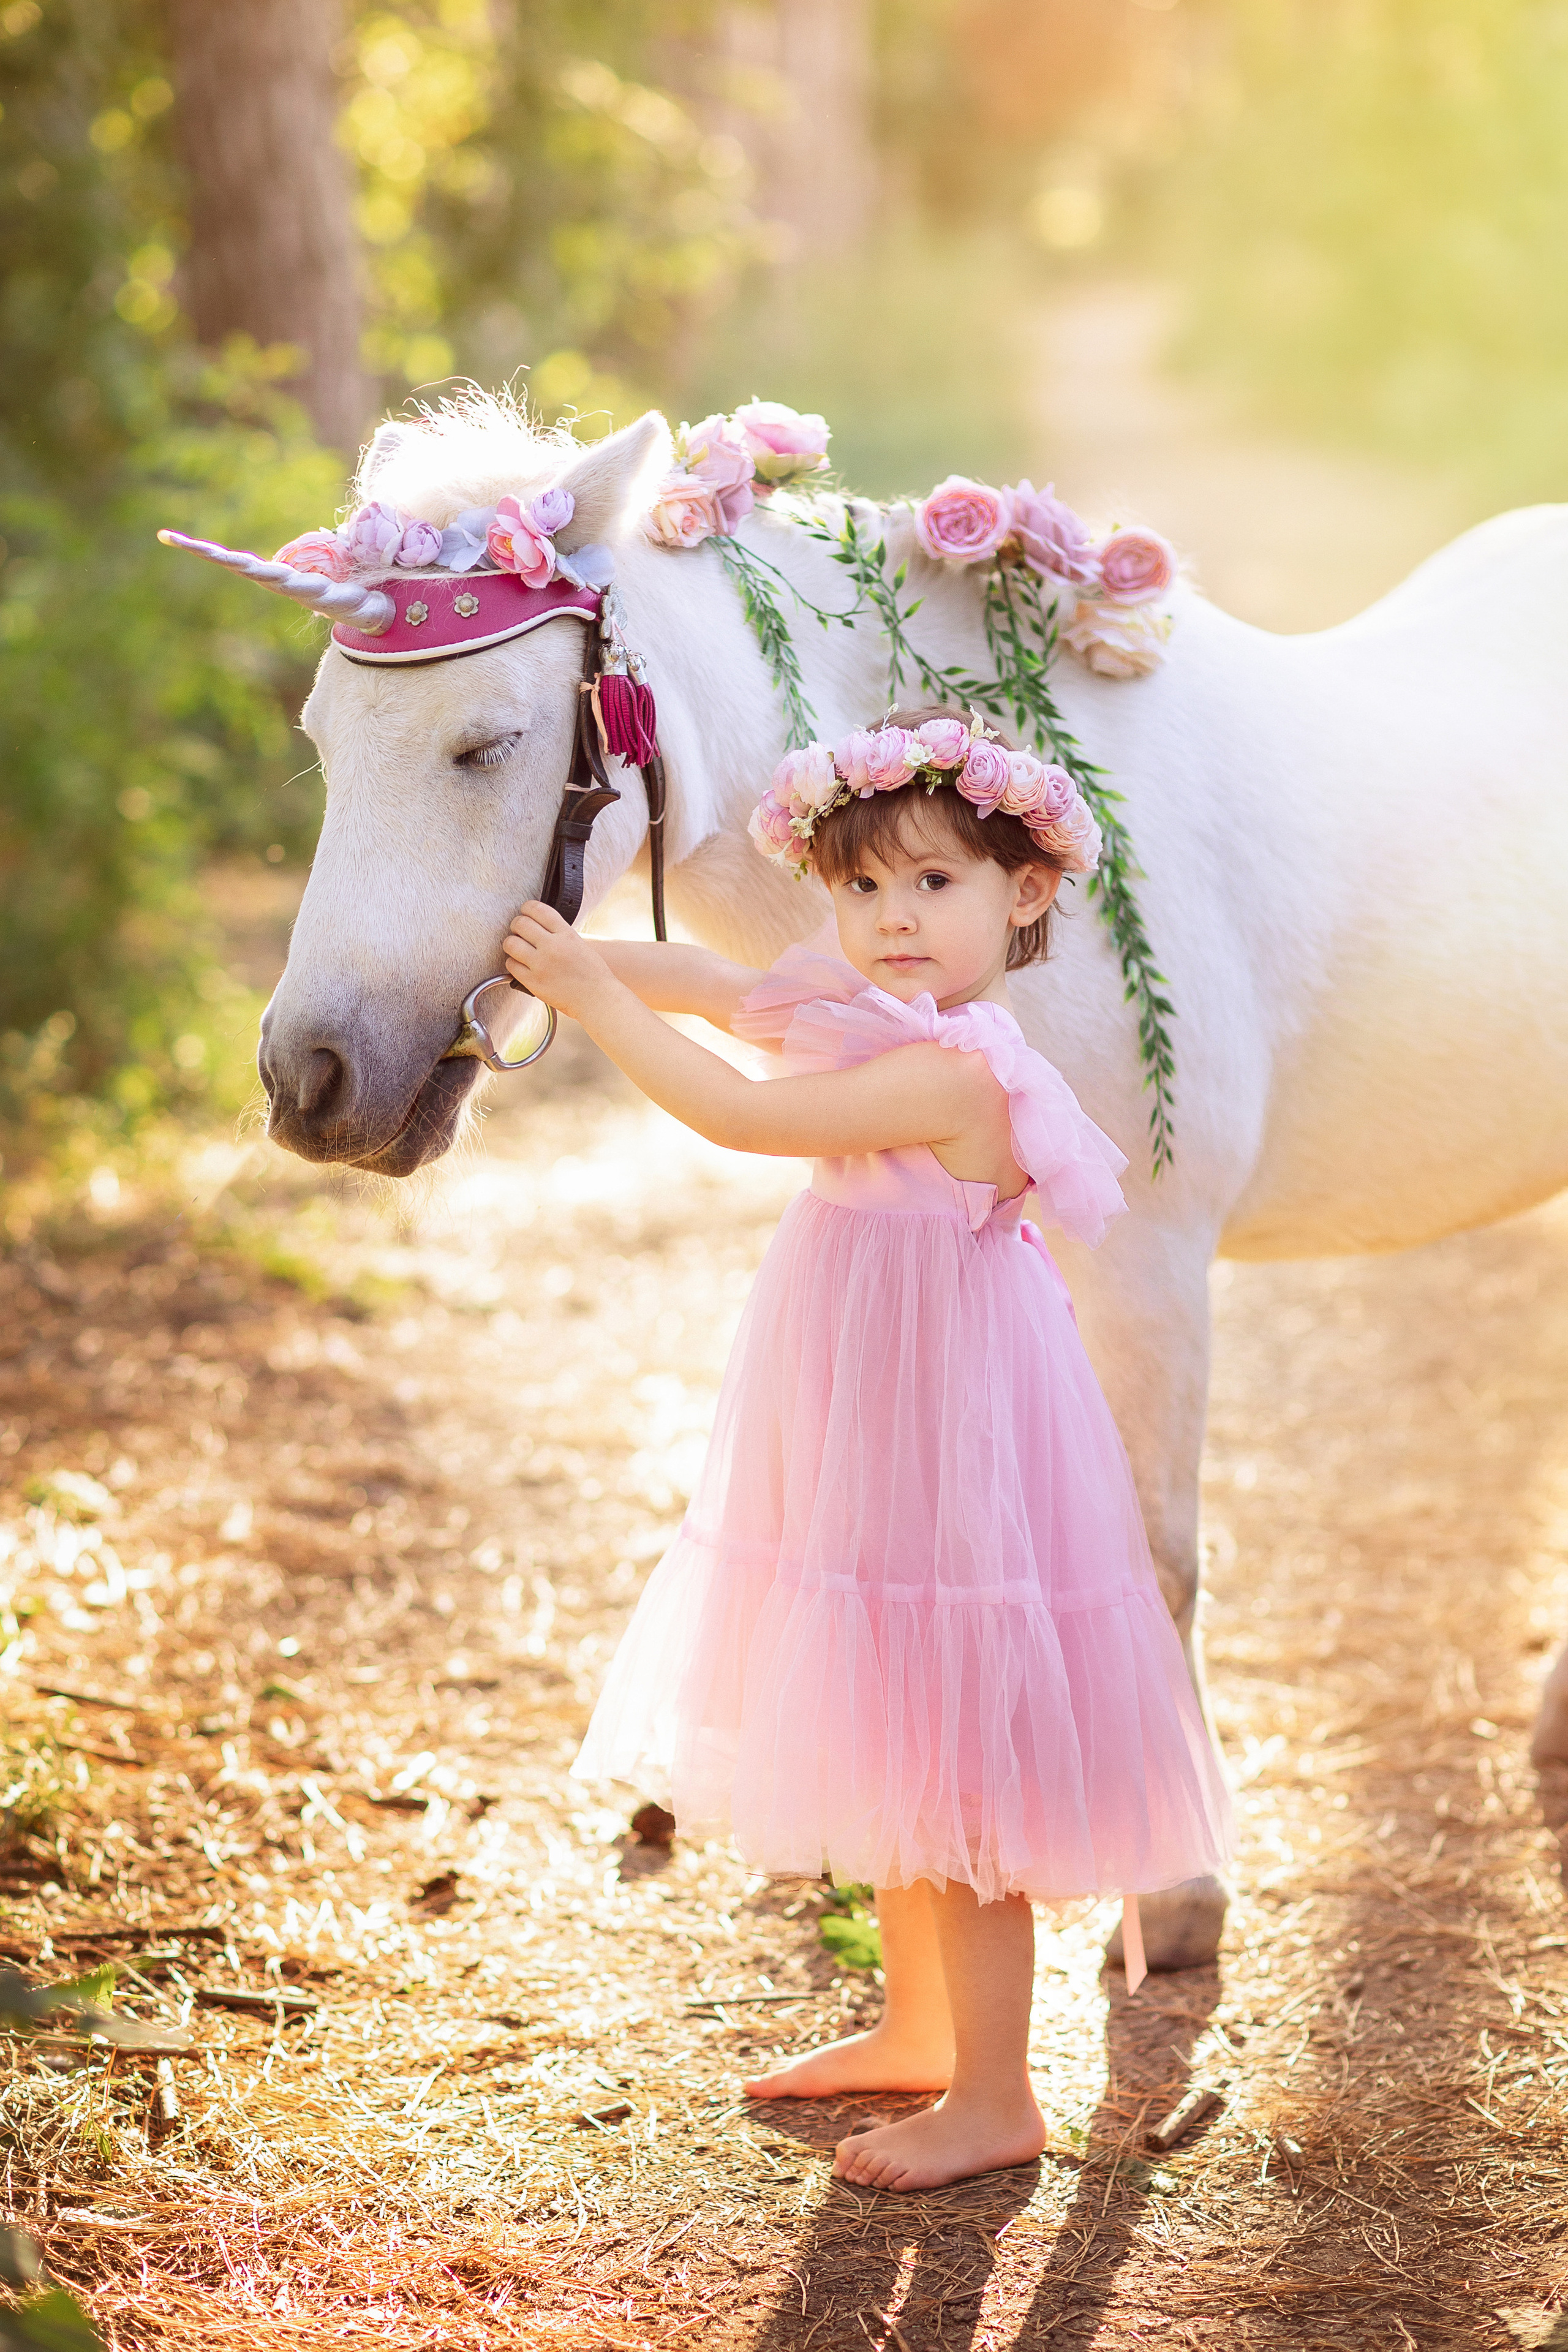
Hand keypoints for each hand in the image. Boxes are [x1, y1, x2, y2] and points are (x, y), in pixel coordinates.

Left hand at [501, 902, 609, 1018]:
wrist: (597, 999)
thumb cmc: (592, 974)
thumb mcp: (579, 944)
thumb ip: (559, 933)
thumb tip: (538, 926)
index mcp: (566, 934)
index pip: (538, 910)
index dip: (526, 908)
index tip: (524, 912)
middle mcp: (552, 947)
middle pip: (520, 923)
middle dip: (517, 925)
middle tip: (518, 930)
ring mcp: (541, 964)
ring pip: (511, 943)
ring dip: (511, 943)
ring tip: (517, 948)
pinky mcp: (533, 982)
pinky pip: (511, 965)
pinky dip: (513, 963)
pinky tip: (520, 964)